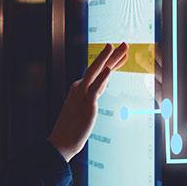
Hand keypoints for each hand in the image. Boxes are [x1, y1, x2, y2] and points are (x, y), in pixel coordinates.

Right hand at [47, 42, 129, 161]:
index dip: (112, 62)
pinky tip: (109, 69)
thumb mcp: (84, 106)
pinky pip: (96, 88)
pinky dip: (103, 77)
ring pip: (96, 72)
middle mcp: (79, 87)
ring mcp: (82, 94)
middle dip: (112, 54)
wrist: (61, 141)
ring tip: (117, 46)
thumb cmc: (72, 128)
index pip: (98, 72)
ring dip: (107, 58)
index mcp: (79, 87)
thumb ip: (92, 95)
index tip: (122, 55)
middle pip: (97, 67)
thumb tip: (101, 86)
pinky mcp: (87, 104)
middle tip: (125, 44)